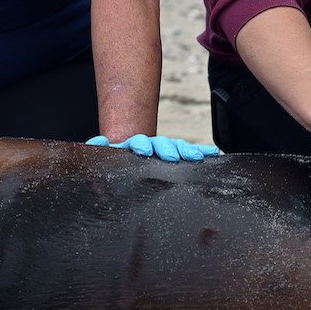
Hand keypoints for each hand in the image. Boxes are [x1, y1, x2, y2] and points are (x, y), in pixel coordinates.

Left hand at [86, 134, 222, 161]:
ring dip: (186, 151)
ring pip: (176, 147)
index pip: (137, 142)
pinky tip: (212, 153)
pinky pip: (188, 153)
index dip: (140, 145)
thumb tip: (98, 142)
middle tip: (171, 157)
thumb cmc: (113, 167)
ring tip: (197, 157)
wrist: (124, 159)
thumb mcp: (103, 164)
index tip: (142, 151)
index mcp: (131, 147)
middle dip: (166, 149)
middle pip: (160, 144)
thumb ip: (100, 153)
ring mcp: (163, 150)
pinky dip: (200, 152)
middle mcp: (150, 146)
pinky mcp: (174, 155)